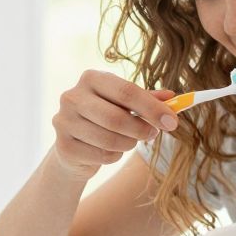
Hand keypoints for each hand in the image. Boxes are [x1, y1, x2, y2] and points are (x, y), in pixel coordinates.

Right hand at [50, 71, 178, 180]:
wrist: (74, 145)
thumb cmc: (105, 118)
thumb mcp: (125, 105)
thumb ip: (147, 100)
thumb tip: (172, 97)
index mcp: (91, 78)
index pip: (126, 91)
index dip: (153, 108)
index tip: (172, 121)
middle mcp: (72, 97)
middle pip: (116, 117)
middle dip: (141, 129)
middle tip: (153, 134)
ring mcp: (64, 121)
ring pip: (109, 140)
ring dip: (128, 144)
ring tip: (130, 141)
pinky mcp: (63, 146)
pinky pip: (101, 155)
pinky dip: (114, 156)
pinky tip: (110, 151)